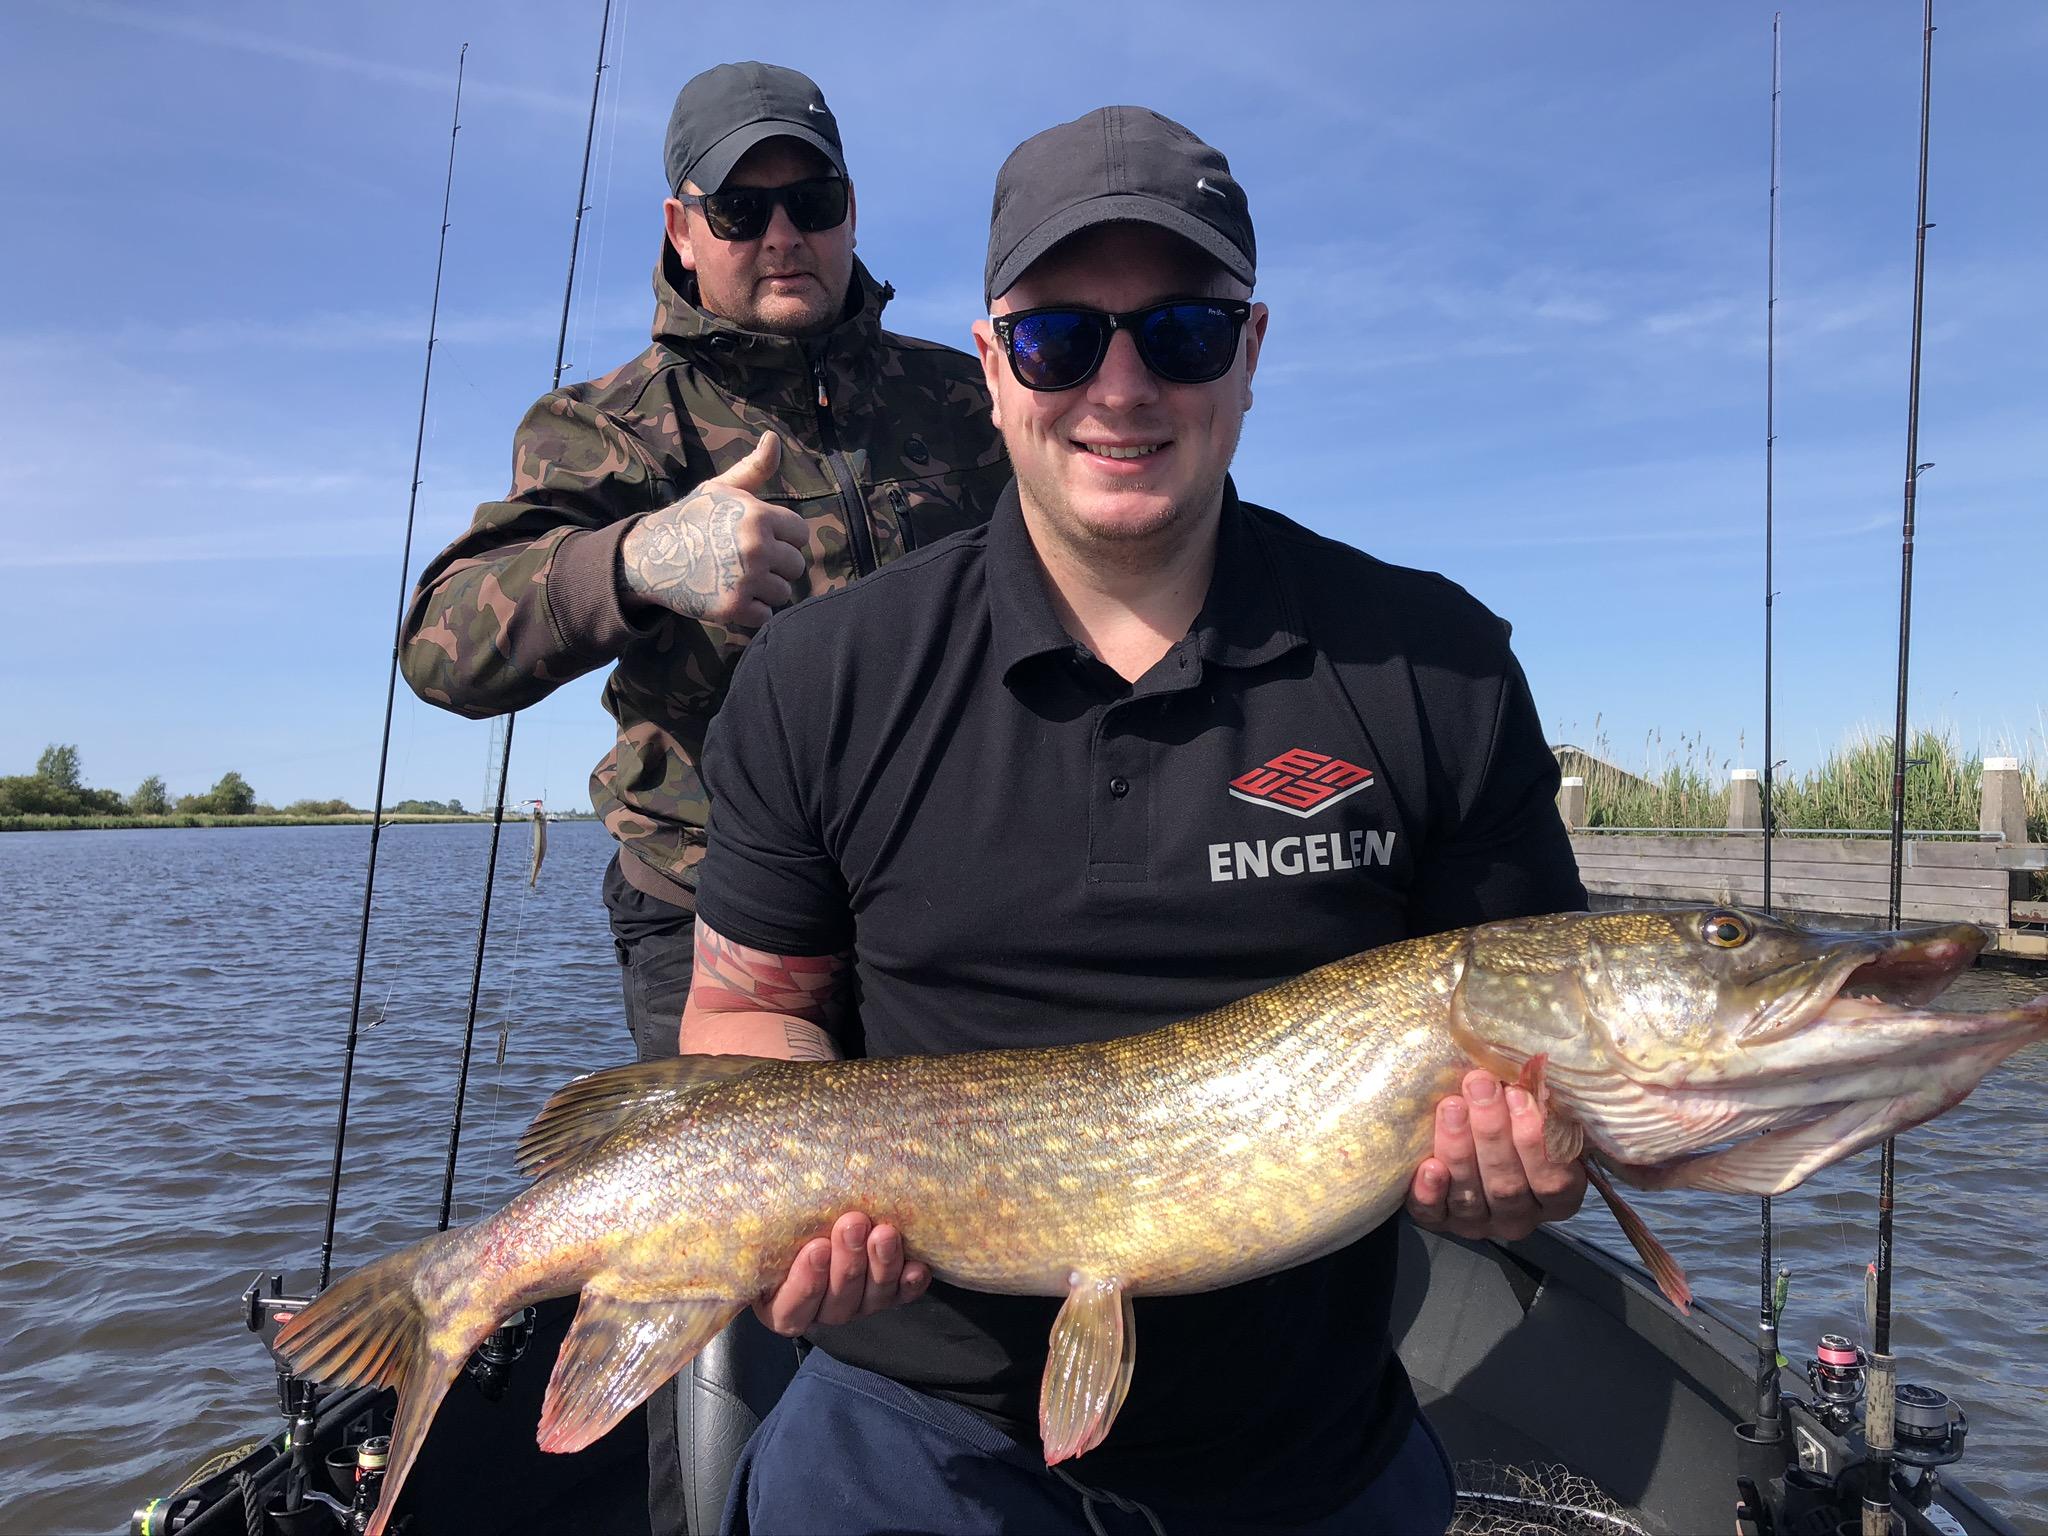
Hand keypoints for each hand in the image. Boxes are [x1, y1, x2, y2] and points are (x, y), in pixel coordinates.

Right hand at [620, 432, 808, 626]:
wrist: (653, 555)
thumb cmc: (693, 518)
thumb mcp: (722, 489)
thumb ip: (754, 469)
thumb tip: (773, 438)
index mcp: (758, 516)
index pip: (801, 534)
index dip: (784, 538)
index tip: (762, 539)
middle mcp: (756, 547)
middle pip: (796, 566)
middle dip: (777, 566)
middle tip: (748, 563)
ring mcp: (746, 579)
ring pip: (783, 593)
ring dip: (766, 591)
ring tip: (740, 579)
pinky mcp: (733, 607)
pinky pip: (766, 615)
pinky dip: (753, 612)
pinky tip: (733, 596)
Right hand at [753, 1210, 931, 1334]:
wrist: (817, 1221)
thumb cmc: (781, 1229)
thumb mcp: (765, 1232)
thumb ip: (764, 1227)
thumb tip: (750, 1192)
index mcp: (780, 1305)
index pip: (792, 1307)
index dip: (805, 1282)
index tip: (816, 1248)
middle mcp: (821, 1311)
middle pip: (838, 1301)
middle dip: (848, 1262)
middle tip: (853, 1224)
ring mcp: (858, 1305)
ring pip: (873, 1297)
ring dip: (881, 1265)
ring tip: (885, 1233)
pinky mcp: (887, 1295)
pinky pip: (902, 1295)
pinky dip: (910, 1283)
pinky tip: (917, 1266)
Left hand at [1406, 1068, 1586, 1240]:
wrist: (1468, 1134)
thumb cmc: (1511, 1119)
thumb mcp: (1535, 1113)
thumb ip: (1539, 1103)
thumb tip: (1534, 1070)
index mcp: (1556, 1196)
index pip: (1553, 1180)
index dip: (1535, 1140)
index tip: (1517, 1095)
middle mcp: (1520, 1216)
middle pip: (1508, 1184)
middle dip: (1492, 1132)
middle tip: (1479, 1086)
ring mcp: (1479, 1222)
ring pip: (1470, 1196)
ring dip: (1460, 1150)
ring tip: (1451, 1107)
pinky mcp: (1441, 1221)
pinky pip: (1434, 1213)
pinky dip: (1430, 1191)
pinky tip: (1429, 1166)